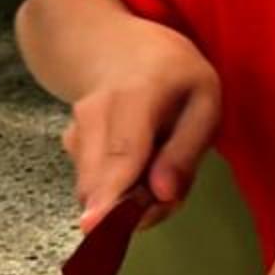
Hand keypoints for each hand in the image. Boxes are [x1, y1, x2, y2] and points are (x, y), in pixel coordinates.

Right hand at [60, 25, 220, 231]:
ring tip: (159, 166)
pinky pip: (95, 185)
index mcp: (137, 95)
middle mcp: (94, 114)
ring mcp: (76, 131)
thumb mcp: (204, 99)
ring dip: (131, 198)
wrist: (111, 46)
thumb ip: (186, 150)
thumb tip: (163, 197)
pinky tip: (139, 161)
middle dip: (135, 209)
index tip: (96, 227)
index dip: (110, 194)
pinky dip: (119, 188)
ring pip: (97, 190)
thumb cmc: (171, 74)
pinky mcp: (70, 147)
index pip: (122, 153)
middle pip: (103, 182)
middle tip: (167, 196)